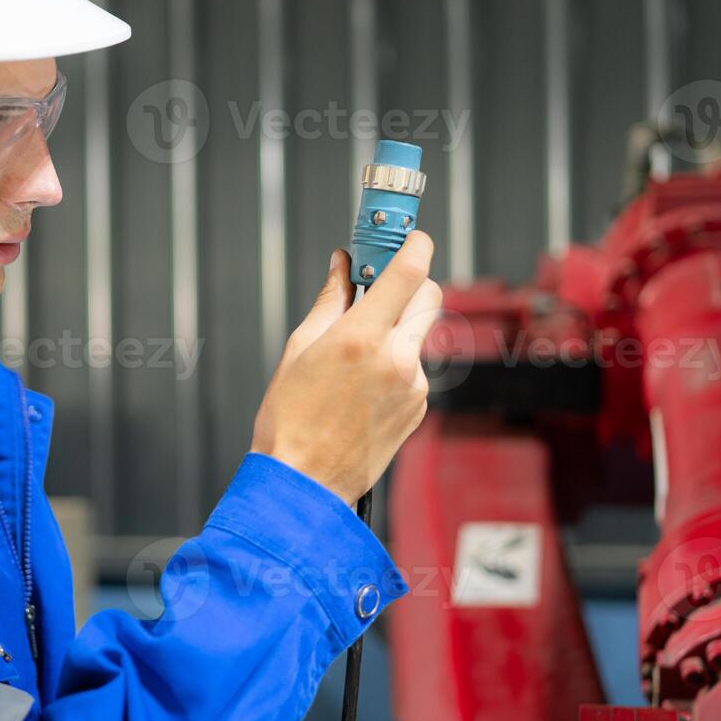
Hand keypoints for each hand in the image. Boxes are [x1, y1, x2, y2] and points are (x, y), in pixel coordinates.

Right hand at [250, 232, 442, 507]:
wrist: (304, 484)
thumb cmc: (290, 420)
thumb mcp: (299, 349)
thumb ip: (330, 301)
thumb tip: (341, 266)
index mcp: (362, 337)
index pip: (409, 271)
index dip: (413, 244)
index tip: (407, 236)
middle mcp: (397, 358)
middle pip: (430, 296)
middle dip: (410, 284)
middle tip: (380, 287)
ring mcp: (413, 385)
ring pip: (419, 334)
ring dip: (397, 328)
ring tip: (355, 355)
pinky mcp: (418, 407)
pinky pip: (414, 368)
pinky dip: (395, 364)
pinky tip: (361, 387)